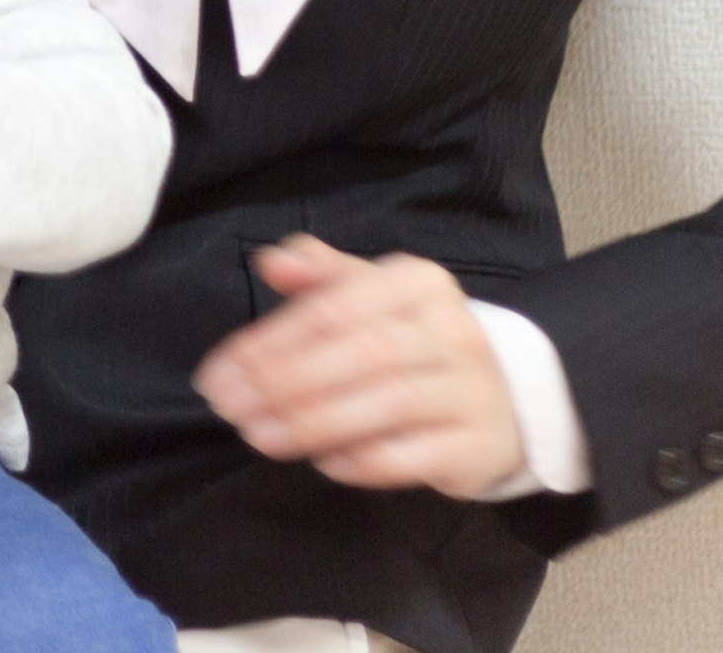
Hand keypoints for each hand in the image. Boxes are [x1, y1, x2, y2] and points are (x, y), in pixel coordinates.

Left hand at [192, 236, 527, 498]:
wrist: (503, 402)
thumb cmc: (416, 343)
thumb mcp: (374, 296)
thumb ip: (321, 276)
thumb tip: (272, 259)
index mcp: (418, 283)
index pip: (335, 308)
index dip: (270, 342)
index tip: (219, 375)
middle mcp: (451, 329)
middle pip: (360, 352)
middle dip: (284, 382)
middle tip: (232, 409)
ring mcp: (469, 389)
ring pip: (388, 402)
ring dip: (314, 422)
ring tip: (260, 437)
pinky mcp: (475, 445)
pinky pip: (414, 455)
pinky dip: (363, 461)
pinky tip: (323, 462)